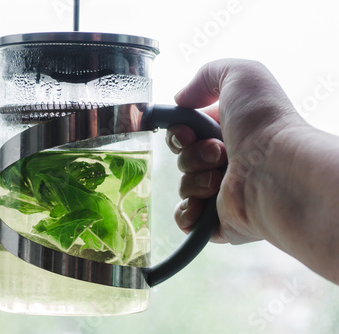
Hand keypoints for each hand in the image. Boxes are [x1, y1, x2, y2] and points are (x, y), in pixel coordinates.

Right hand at [167, 59, 304, 244]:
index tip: (187, 131)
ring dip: (194, 180)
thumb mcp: (240, 74)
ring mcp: (223, 193)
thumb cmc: (264, 122)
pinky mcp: (219, 222)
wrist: (276, 170)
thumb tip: (181, 98)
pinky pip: (186, 219)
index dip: (180, 131)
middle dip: (190, 154)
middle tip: (216, 152)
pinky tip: (200, 206)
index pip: (188, 133)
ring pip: (184, 186)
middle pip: (184, 158)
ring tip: (220, 178)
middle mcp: (228, 162)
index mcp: (231, 133)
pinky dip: (186, 213)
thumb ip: (207, 76)